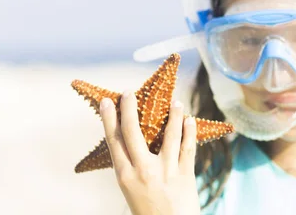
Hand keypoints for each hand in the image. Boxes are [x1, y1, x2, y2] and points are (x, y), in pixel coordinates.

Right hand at [100, 91, 199, 214]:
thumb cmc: (149, 213)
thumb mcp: (131, 191)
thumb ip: (132, 167)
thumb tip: (134, 140)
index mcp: (125, 176)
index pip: (114, 141)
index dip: (108, 119)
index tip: (106, 102)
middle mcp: (143, 171)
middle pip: (133, 132)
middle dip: (129, 109)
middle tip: (128, 92)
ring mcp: (165, 171)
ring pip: (168, 135)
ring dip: (172, 115)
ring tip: (174, 101)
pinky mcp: (185, 175)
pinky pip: (188, 148)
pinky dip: (189, 131)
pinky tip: (189, 119)